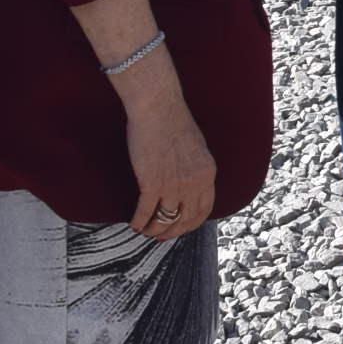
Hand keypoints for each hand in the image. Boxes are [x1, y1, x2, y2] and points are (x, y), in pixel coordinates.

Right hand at [114, 62, 217, 238]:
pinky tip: (134, 224)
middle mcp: (194, 183)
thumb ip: (196, 169)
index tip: (181, 227)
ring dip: (155, 230)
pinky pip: (146, 211)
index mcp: (208, 174)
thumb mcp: (197, 148)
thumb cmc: (174, 122)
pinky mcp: (152, 183)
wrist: (158, 107)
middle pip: (186, 219)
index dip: (191, 223)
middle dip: (173, 231)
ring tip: (146, 231)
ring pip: (165, 219)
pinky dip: (139, 221)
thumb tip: (190, 185)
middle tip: (162, 236)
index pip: (204, 210)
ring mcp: (173, 185)